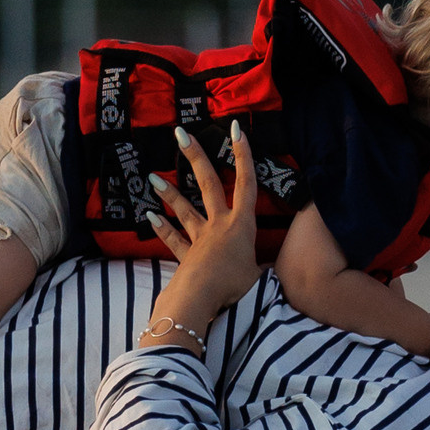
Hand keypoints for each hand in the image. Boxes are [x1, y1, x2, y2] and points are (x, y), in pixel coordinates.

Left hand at [143, 123, 259, 335]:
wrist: (202, 299)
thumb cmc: (235, 286)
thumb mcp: (260, 277)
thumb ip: (266, 269)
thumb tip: (278, 272)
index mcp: (242, 225)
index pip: (247, 184)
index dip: (243, 156)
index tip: (236, 130)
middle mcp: (219, 225)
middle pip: (208, 184)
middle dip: (196, 156)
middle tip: (181, 133)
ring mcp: (200, 238)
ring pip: (185, 209)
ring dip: (170, 193)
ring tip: (152, 177)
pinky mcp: (186, 255)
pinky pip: (174, 239)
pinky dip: (163, 229)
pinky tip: (150, 216)